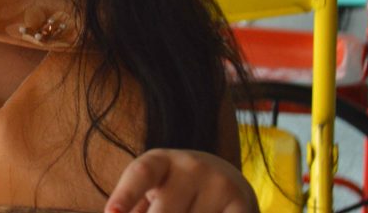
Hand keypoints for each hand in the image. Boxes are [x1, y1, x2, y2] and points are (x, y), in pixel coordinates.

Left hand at [106, 149, 257, 212]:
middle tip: (162, 212)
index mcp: (160, 160)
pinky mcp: (243, 206)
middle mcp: (191, 166)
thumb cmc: (175, 193)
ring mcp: (219, 185)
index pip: (141, 175)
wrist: (228, 183)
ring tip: (188, 210)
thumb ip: (134, 207)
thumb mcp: (153, 192)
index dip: (124, 195)